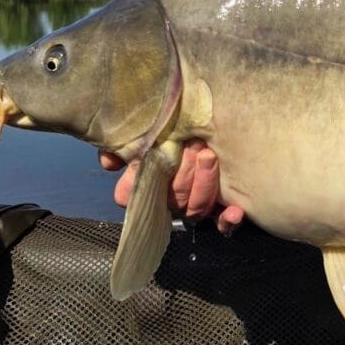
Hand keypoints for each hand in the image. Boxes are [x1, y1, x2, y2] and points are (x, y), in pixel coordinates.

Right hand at [99, 139, 244, 234]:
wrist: (211, 120)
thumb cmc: (175, 125)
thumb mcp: (150, 126)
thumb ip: (124, 142)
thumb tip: (109, 163)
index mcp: (147, 183)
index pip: (129, 197)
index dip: (137, 186)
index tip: (151, 162)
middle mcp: (169, 199)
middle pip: (173, 199)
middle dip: (184, 172)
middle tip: (194, 145)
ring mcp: (195, 204)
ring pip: (196, 209)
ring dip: (204, 184)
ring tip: (209, 155)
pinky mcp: (221, 208)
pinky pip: (222, 224)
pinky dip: (228, 220)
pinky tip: (235, 210)